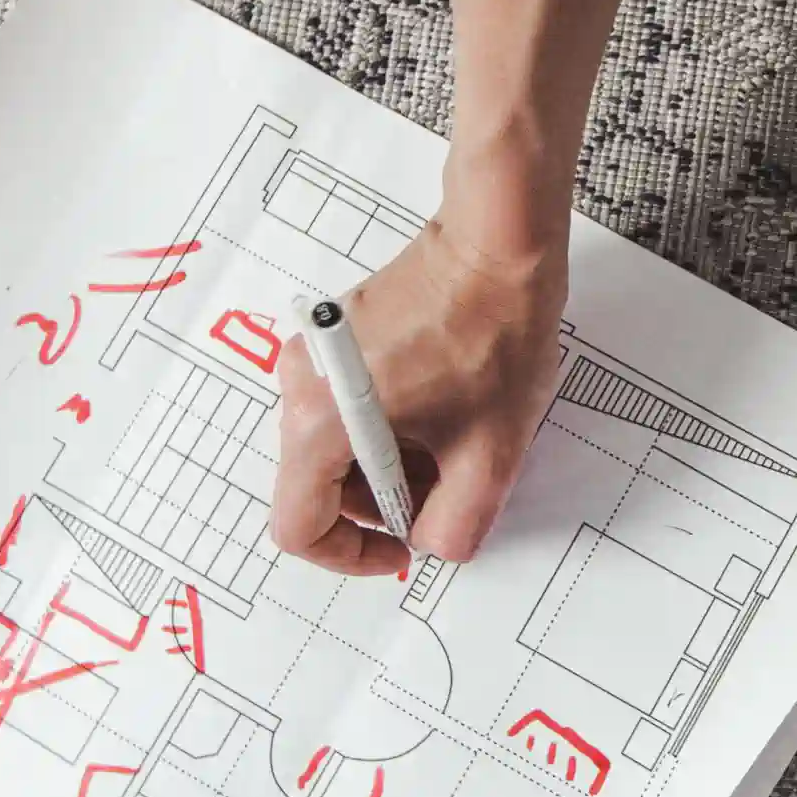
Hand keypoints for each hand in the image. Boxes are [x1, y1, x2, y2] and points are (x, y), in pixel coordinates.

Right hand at [269, 218, 565, 575]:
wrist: (498, 242)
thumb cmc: (494, 331)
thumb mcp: (492, 453)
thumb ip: (456, 524)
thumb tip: (432, 543)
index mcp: (323, 418)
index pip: (298, 525)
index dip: (350, 554)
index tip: (399, 549)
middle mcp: (303, 383)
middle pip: (316, 483)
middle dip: (381, 502)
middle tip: (446, 488)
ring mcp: (316, 355)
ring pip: (337, 446)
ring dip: (391, 464)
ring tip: (455, 442)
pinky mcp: (338, 336)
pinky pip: (349, 405)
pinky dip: (391, 426)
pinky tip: (445, 409)